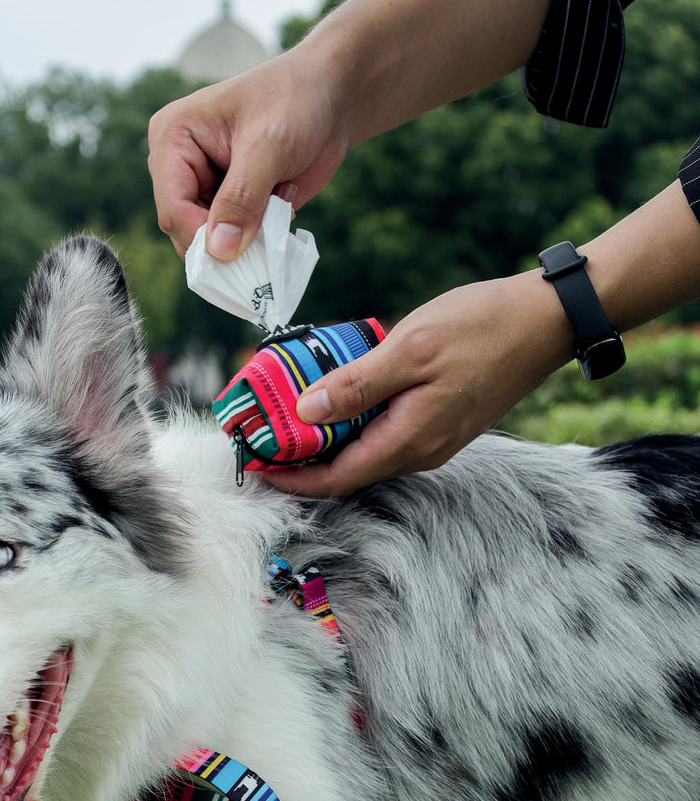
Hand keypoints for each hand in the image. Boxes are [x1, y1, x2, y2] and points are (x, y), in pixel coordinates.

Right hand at [147, 51, 351, 259]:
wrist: (333, 94)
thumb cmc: (296, 99)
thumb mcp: (268, 145)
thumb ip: (242, 199)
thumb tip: (219, 251)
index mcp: (174, 138)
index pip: (173, 206)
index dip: (201, 236)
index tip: (240, 251)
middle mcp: (181, 167)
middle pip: (185, 230)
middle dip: (222, 246)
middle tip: (263, 243)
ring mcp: (206, 188)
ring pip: (209, 243)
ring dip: (244, 245)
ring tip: (275, 216)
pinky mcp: (230, 205)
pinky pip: (234, 243)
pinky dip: (257, 243)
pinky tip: (279, 214)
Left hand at [264, 272, 573, 495]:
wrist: (546, 320)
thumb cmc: (482, 327)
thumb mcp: (410, 349)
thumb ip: (356, 385)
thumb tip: (305, 412)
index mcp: (409, 441)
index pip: (336, 480)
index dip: (291, 478)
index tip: (254, 466)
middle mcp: (420, 452)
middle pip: (347, 473)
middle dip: (301, 463)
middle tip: (260, 439)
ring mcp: (433, 440)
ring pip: (365, 454)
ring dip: (325, 443)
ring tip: (286, 417)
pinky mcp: (440, 422)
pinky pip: (384, 435)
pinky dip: (352, 425)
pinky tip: (335, 398)